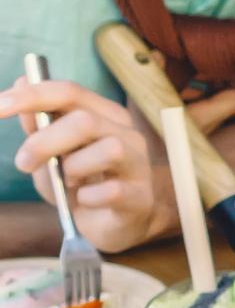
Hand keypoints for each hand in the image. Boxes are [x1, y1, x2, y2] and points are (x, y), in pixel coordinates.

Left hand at [2, 80, 234, 251]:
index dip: (31, 97)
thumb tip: (21, 83)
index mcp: (103, 115)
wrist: (108, 224)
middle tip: (23, 164)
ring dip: (74, 169)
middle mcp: (126, 133)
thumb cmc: (80, 183)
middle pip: (86, 121)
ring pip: (108, 150)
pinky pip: (112, 191)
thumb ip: (38, 124)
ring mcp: (138, 164)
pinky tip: (86, 201)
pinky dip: (88, 198)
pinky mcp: (140, 196)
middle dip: (44, 142)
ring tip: (69, 184)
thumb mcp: (50, 153)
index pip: (70, 92)